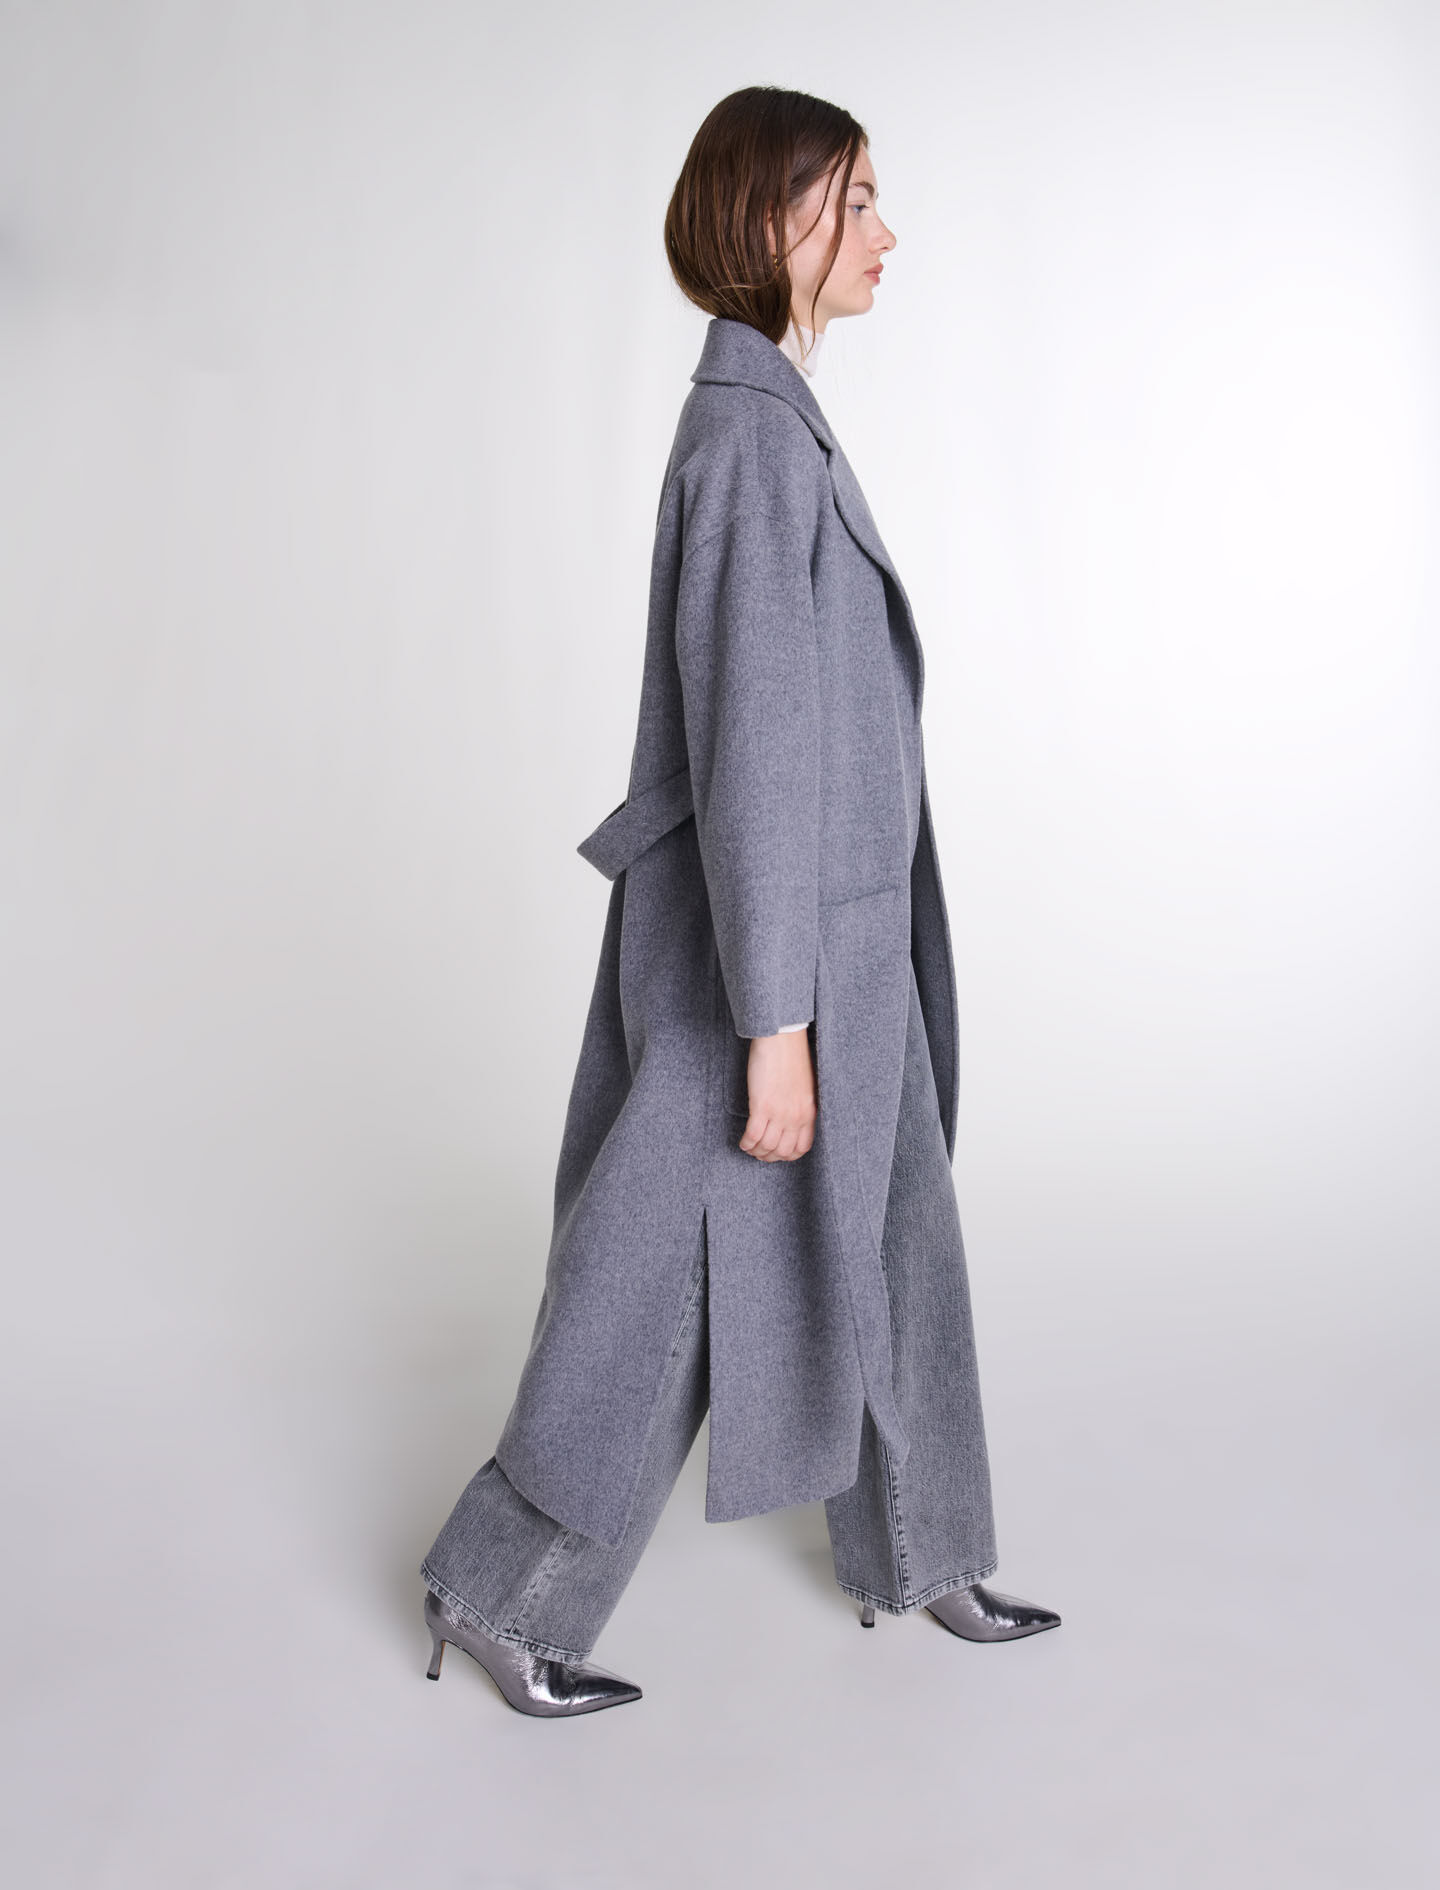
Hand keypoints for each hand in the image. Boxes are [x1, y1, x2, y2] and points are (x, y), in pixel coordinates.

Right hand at [738, 1029, 816, 1161]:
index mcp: (809, 1112)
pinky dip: (746, 1142)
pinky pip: (753, 1135)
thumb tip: (790, 1121)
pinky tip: (743, 1141)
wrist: (782, 1038)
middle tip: (760, 1153)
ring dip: (756, 1151)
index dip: (788, 1156)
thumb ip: (800, 1107)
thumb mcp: (805, 1087)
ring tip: (749, 1147)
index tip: (778, 1153)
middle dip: (769, 1156)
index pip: (801, 1148)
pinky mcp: (762, 1106)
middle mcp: (796, 1117)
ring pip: (766, 1146)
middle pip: (782, 1151)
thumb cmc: (792, 1057)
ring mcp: (779, 1113)